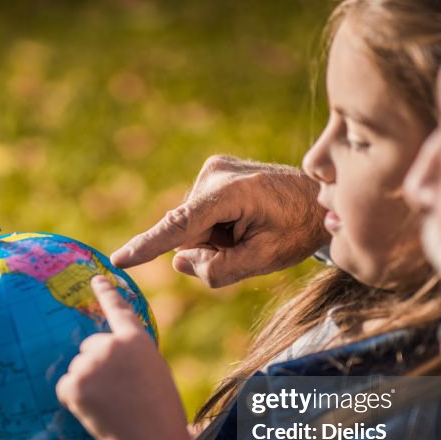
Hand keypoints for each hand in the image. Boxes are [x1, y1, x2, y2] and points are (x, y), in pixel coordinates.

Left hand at [56, 276, 187, 439]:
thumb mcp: (155, 374)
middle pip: (91, 345)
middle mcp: (110, 345)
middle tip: (117, 393)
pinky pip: (66, 388)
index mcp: (136, 340)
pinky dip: (75, 400)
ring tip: (111, 406)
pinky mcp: (72, 385)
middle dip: (97, 365)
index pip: (118, 309)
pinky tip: (95, 413)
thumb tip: (111, 359)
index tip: (96, 278)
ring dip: (87, 385)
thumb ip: (133, 358)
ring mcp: (88, 364)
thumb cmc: (159, 413)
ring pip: (79, 368)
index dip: (107, 292)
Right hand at [111, 155, 326, 286]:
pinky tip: (243, 222)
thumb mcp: (264, 260)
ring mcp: (213, 169)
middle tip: (247, 246)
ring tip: (250, 232)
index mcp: (230, 192)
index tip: (118, 259)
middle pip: (187, 232)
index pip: (180, 225)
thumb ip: (219, 270)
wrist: (322, 198)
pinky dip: (215, 227)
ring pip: (191, 226)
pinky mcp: (214, 172)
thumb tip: (180, 263)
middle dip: (207, 248)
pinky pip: (199, 215)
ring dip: (213, 239)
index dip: (148, 246)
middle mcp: (214, 173)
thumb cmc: (299, 229)